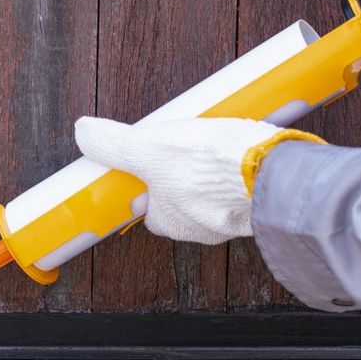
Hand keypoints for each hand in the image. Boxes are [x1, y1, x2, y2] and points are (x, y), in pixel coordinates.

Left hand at [75, 117, 284, 244]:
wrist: (276, 171)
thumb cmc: (211, 166)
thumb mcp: (150, 148)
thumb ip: (116, 144)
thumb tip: (84, 133)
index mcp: (171, 219)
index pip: (147, 207)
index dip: (146, 183)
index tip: (150, 165)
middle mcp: (201, 226)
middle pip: (179, 200)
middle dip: (179, 176)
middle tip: (183, 147)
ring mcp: (233, 217)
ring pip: (212, 194)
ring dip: (210, 172)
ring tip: (212, 143)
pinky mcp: (260, 202)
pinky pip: (241, 188)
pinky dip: (238, 171)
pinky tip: (240, 149)